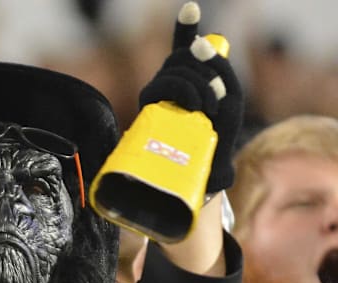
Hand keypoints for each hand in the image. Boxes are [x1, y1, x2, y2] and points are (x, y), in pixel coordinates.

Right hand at [138, 1, 242, 192]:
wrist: (204, 170)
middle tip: (217, 97)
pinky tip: (195, 107)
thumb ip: (221, 68)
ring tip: (207, 110)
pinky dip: (186, 92)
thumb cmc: (218, 135)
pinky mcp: (148, 106)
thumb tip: (199, 43)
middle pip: (183, 55)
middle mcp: (169, 83)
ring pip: (177, 68)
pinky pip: (163, 84)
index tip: (191, 8)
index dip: (185, 27)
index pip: (183, 48)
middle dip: (206, 68)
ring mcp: (157, 93)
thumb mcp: (231, 97)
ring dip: (201, 85)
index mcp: (188, 79)